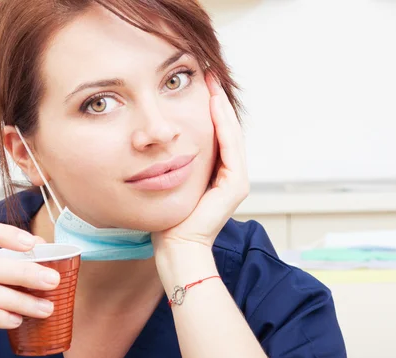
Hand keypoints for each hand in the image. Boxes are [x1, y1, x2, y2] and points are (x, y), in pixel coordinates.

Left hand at [152, 73, 248, 250]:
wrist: (176, 245)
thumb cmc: (169, 219)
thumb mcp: (171, 182)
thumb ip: (174, 163)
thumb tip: (160, 142)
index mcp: (216, 174)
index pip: (216, 134)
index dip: (209, 108)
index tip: (199, 85)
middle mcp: (230, 174)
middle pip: (226, 129)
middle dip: (217, 101)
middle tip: (208, 74)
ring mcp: (236, 180)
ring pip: (230, 133)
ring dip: (221, 107)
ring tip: (212, 83)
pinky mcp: (236, 185)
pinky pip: (230, 147)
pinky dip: (223, 124)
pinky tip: (214, 105)